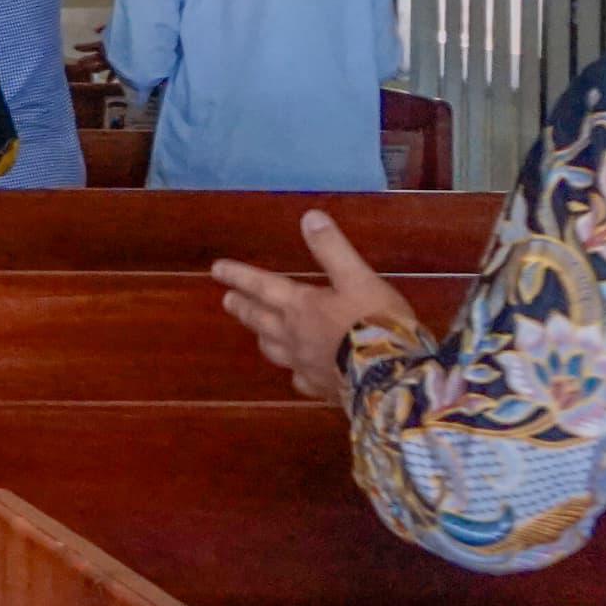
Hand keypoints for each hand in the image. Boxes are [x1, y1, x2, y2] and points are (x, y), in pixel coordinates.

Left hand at [209, 210, 425, 399]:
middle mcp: (294, 336)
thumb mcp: (358, 278)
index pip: (261, 286)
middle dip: (243, 307)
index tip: (215, 269)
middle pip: (259, 320)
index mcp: (301, 306)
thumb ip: (333, 249)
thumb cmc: (375, 323)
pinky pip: (301, 379)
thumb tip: (309, 217)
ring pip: (274, 350)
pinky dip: (298, 372)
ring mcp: (305, 365)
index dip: (238, 276)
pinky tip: (301, 373)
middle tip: (227, 300)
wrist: (390, 377)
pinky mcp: (321, 388)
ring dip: (263, 338)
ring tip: (259, 333)